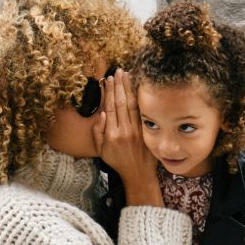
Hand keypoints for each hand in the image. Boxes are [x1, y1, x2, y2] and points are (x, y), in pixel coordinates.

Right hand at [92, 69, 158, 194]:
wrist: (138, 173)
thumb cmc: (117, 161)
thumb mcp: (101, 150)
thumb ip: (98, 132)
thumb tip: (102, 114)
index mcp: (111, 134)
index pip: (109, 107)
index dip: (108, 92)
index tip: (108, 79)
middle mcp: (124, 130)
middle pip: (120, 102)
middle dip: (119, 85)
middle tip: (118, 71)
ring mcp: (137, 130)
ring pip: (132, 104)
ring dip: (129, 88)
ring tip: (127, 75)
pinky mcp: (146, 131)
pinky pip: (142, 112)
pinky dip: (140, 98)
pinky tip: (138, 88)